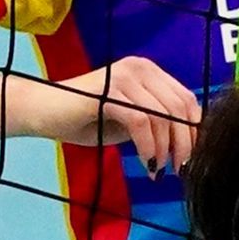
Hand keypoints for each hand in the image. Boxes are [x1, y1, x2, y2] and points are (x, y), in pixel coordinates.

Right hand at [48, 57, 201, 173]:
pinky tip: (147, 164)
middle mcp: (141, 68)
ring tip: (160, 171)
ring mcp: (125, 76)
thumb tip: (186, 144)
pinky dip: (149, 147)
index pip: (186, 99)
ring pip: (162, 116)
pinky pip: (140, 122)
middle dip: (185, 142)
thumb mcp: (129, 121)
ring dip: (166, 149)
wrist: (43, 112)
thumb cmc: (85, 120)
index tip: (192, 157)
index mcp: (150, 72)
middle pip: (179, 107)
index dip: (195, 129)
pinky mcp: (110, 91)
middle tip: (181, 169)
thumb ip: (154, 123)